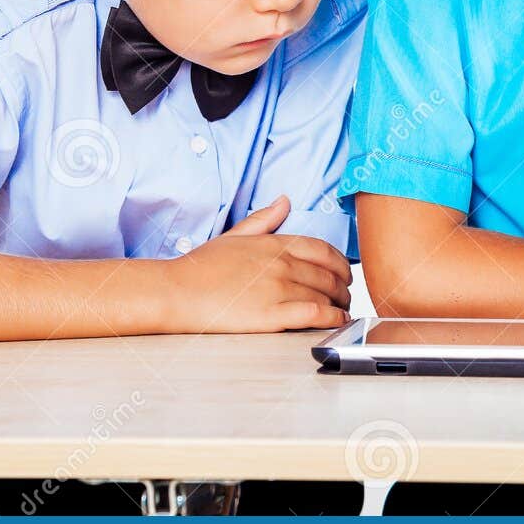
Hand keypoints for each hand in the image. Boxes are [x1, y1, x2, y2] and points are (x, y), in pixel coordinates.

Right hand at [164, 195, 352, 332]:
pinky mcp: (274, 315)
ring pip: (326, 294)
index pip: (322, 249)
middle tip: (345, 295)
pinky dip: (333, 318)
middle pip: (329, 274)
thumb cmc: (201, 267)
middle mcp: (281, 263)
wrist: (178, 292)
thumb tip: (284, 201)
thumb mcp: (234, 236)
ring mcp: (278, 288)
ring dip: (341, 304)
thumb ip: (263, 220)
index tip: (344, 271)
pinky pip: (315, 314)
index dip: (340, 262)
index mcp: (273, 243)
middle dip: (343, 287)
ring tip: (343, 311)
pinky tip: (338, 321)